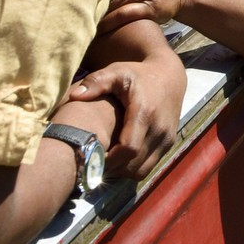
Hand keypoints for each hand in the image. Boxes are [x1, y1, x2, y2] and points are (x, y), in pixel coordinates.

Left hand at [67, 50, 184, 177]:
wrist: (169, 76)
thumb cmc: (138, 75)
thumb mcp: (117, 72)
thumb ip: (96, 82)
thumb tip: (74, 95)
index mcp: (145, 113)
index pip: (128, 149)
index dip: (108, 160)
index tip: (89, 157)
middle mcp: (159, 129)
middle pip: (132, 164)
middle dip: (111, 169)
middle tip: (91, 163)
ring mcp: (166, 138)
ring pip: (140, 171)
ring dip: (121, 171)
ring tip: (104, 162)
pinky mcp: (168, 144)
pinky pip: (148, 167)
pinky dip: (132, 168)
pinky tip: (118, 159)